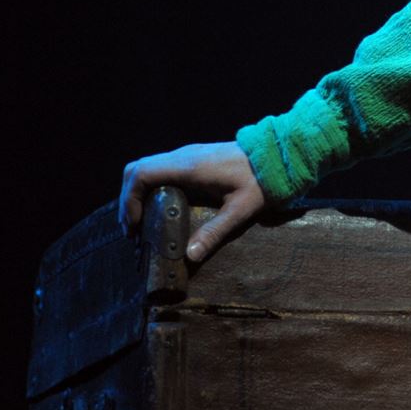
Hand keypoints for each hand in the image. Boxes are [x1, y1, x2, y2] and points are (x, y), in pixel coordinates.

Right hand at [120, 141, 265, 262]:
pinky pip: (163, 169)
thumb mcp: (242, 209)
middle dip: (129, 198)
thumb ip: (216, 231)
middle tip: (133, 228)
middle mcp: (184, 156)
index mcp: (189, 166)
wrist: (282, 153)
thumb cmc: (263, 179)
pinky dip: (152, 187)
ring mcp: (189, 155)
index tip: (134, 225)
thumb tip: (189, 256)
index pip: (141, 173)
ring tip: (142, 222)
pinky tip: (161, 209)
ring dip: (139, 193)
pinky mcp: (196, 158)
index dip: (129, 199)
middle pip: (137, 169)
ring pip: (149, 168)